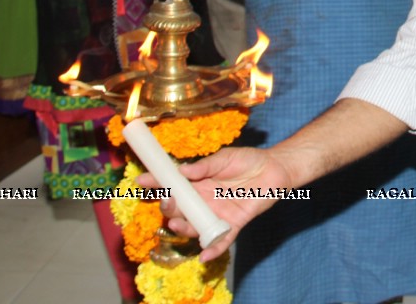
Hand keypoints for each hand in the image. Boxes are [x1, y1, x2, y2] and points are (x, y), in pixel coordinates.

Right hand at [138, 147, 292, 261]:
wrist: (274, 169)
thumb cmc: (247, 161)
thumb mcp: (224, 158)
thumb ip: (205, 166)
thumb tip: (183, 171)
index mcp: (197, 183)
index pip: (172, 185)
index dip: (156, 184)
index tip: (142, 181)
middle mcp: (202, 201)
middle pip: (179, 210)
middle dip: (169, 208)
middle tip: (168, 201)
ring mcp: (215, 214)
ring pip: (194, 227)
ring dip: (184, 229)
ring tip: (178, 224)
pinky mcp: (233, 224)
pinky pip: (220, 240)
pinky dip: (212, 249)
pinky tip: (204, 256)